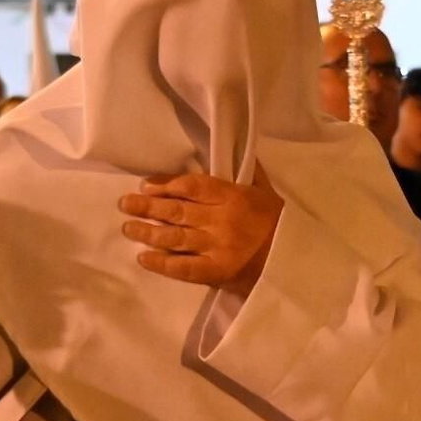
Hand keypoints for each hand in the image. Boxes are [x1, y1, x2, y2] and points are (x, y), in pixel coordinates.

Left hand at [119, 165, 284, 293]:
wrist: (296, 263)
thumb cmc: (281, 225)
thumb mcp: (267, 192)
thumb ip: (250, 172)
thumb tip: (241, 149)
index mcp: (233, 196)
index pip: (191, 185)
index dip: (166, 183)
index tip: (147, 184)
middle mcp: (220, 219)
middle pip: (176, 210)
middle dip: (147, 206)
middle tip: (125, 203)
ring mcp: (216, 247)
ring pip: (173, 236)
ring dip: (147, 232)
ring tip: (128, 228)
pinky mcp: (215, 272)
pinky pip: (182, 267)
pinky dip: (161, 263)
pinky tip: (143, 258)